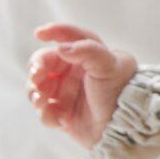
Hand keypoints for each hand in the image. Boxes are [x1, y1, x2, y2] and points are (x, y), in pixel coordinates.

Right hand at [26, 24, 137, 150]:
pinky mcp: (62, 113)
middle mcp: (74, 72)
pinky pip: (44, 111)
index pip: (69, 37)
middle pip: (44, 62)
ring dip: (34, 91)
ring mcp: (66, 92)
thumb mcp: (109, 66)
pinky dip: (46, 114)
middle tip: (37, 76)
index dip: (54, 32)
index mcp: (88, 56)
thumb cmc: (120, 92)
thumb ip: (88, 51)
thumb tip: (60, 48)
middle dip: (37, 68)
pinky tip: (58, 118)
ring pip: (38, 86)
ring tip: (41, 99)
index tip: (39, 33)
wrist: (125, 127)